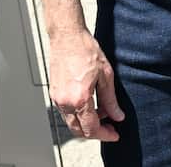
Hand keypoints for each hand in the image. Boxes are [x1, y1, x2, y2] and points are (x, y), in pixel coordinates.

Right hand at [49, 27, 124, 141]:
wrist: (67, 37)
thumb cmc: (85, 50)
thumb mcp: (106, 75)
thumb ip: (110, 99)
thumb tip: (117, 115)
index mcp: (79, 98)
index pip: (91, 128)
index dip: (105, 134)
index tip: (114, 134)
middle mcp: (65, 102)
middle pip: (79, 130)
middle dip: (95, 132)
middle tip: (110, 127)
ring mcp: (57, 98)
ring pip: (71, 122)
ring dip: (86, 123)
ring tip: (103, 111)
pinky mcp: (54, 93)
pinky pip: (66, 112)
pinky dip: (78, 114)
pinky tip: (90, 104)